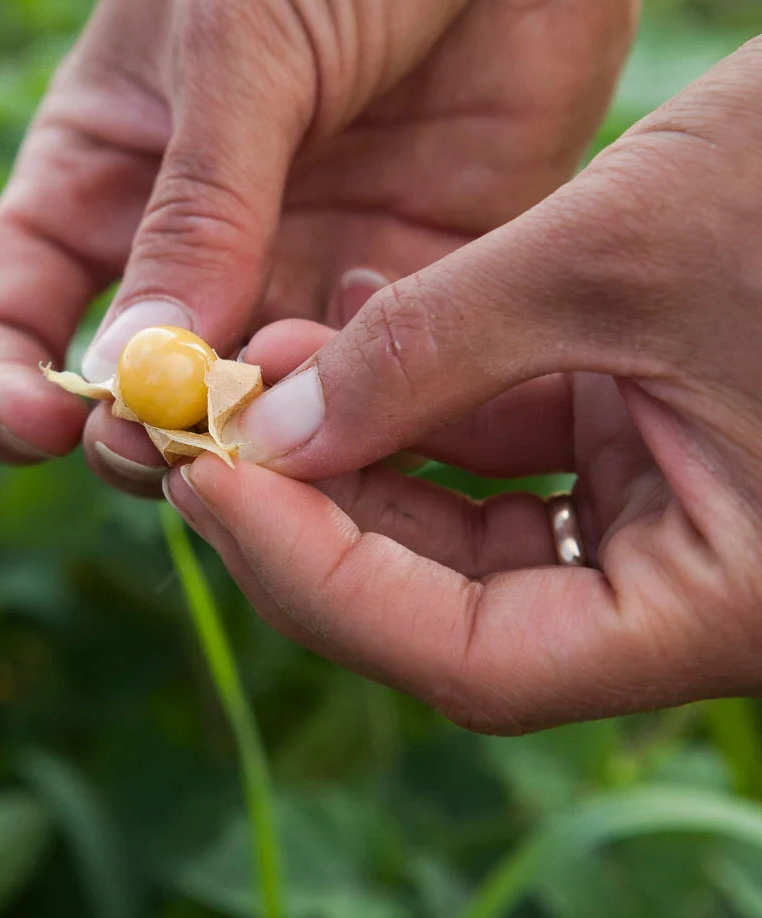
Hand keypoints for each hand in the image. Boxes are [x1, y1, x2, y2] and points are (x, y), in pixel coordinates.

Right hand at [0, 0, 663, 493]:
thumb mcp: (237, 29)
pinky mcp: (409, 279)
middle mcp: (194, 243)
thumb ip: (195, 207)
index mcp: (104, 174)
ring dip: (267, 440)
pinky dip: (373, 408)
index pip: (8, 315)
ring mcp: (302, 267)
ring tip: (301, 403)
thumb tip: (134, 372)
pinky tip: (398, 359)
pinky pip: (378, 385)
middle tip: (187, 441)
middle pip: (135, 396)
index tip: (39, 425)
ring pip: (259, 414)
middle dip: (145, 438)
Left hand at [165, 37, 761, 731]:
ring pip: (462, 524)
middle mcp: (687, 584)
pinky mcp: (642, 434)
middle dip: (314, 513)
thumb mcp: (616, 258)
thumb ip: (433, 354)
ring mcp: (662, 512)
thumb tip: (273, 432)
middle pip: (447, 603)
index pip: (473, 659)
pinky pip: (499, 443)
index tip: (207, 481)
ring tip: (263, 360)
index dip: (319, 580)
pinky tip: (349, 322)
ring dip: (351, 447)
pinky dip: (418, 393)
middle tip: (207, 430)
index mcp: (720, 605)